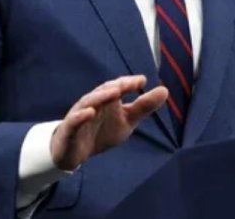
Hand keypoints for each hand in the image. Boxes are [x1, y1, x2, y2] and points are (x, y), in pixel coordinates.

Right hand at [49, 75, 168, 170]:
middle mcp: (93, 103)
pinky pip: (74, 121)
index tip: (142, 81)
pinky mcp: (70, 129)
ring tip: (114, 92)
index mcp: (107, 99)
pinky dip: (81, 116)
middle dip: (115, 87)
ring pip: (89, 102)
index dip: (128, 83)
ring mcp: (80, 115)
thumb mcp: (127, 121)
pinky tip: (89, 112)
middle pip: (103, 91)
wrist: (74, 152)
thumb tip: (165, 90)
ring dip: (100, 96)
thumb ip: (144, 106)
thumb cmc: (101, 132)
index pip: (117, 87)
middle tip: (127, 85)